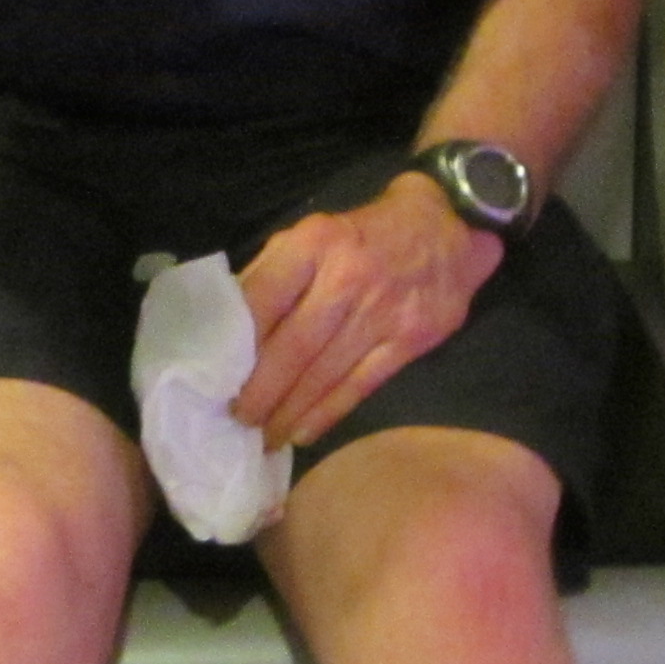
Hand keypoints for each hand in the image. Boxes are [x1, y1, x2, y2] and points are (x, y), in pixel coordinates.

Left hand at [233, 172, 503, 452]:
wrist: (450, 228)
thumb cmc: (366, 234)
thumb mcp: (315, 232)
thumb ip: (274, 273)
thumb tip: (231, 325)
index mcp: (313, 245)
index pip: (262, 302)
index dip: (236, 347)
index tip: (214, 377)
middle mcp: (346, 279)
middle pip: (292, 348)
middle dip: (260, 392)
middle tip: (237, 418)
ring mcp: (381, 313)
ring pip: (324, 374)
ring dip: (288, 411)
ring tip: (264, 435)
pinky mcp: (408, 340)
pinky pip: (359, 386)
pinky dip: (327, 413)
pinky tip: (303, 432)